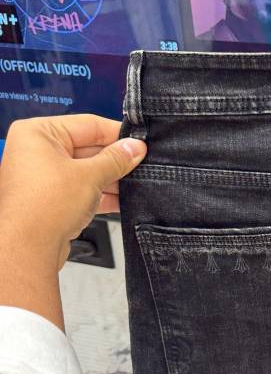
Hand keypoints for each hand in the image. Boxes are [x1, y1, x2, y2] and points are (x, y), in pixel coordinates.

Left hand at [0, 114, 146, 270]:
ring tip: (136, 185)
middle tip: (142, 165)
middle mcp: (36, 152)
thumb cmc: (42, 208)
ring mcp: (42, 177)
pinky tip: (122, 201)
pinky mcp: (50, 200)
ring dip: (111, 180)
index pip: (88, 125)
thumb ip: (116, 160)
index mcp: (38, 133)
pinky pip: (80, 190)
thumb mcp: (90, 176)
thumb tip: (134, 148)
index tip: (139, 143)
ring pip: (85, 172)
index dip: (117, 134)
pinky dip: (100, 195)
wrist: (26, 249)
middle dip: (115, 161)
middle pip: (87, 149)